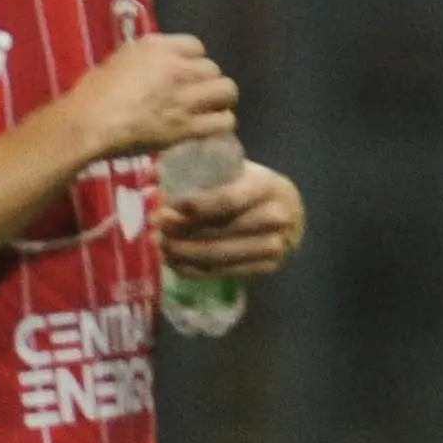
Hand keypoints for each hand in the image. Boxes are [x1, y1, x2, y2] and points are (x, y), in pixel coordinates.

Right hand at [55, 32, 237, 165]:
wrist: (90, 123)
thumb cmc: (93, 93)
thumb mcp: (119, 60)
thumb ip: (145, 59)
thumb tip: (156, 66)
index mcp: (158, 47)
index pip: (195, 46)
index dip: (193, 61)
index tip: (186, 72)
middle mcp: (177, 67)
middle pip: (213, 69)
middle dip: (208, 81)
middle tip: (198, 95)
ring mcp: (186, 96)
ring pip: (227, 91)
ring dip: (220, 101)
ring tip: (211, 111)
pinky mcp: (189, 125)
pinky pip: (223, 121)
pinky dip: (220, 124)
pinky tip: (210, 128)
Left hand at [159, 159, 303, 281]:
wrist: (290, 211)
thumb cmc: (252, 185)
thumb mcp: (235, 169)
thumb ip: (199, 170)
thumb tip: (152, 175)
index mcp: (266, 187)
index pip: (228, 201)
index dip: (197, 206)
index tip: (168, 206)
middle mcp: (274, 218)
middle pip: (219, 232)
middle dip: (181, 231)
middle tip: (156, 225)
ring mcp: (272, 246)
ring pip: (218, 256)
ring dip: (182, 253)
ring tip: (160, 244)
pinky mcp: (265, 268)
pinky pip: (222, 273)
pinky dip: (193, 269)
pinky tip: (173, 261)